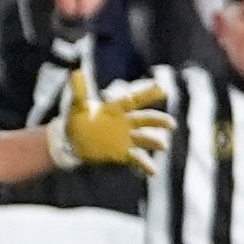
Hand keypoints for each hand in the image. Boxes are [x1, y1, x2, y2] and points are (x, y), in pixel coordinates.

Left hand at [49, 68, 172, 173]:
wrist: (73, 142)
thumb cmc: (78, 121)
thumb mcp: (77, 107)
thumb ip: (80, 92)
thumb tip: (74, 72)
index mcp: (116, 109)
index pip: (134, 100)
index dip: (148, 94)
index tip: (163, 88)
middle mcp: (126, 123)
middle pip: (145, 120)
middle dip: (157, 121)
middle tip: (170, 123)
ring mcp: (126, 138)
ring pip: (144, 139)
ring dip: (155, 141)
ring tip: (163, 145)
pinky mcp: (123, 153)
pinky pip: (137, 158)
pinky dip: (146, 165)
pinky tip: (153, 171)